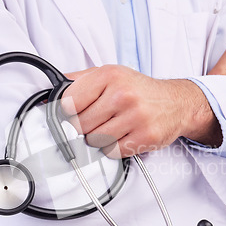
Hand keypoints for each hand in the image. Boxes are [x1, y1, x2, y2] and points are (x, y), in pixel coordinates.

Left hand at [61, 66, 217, 157]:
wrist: (176, 102)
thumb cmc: (139, 90)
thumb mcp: (109, 74)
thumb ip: (78, 81)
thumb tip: (48, 93)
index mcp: (110, 75)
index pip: (69, 101)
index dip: (68, 111)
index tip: (74, 112)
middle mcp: (123, 95)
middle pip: (80, 124)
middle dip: (85, 126)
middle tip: (98, 120)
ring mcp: (136, 117)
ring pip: (95, 140)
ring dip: (99, 138)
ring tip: (112, 127)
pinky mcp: (145, 137)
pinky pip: (112, 151)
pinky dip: (113, 148)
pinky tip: (122, 136)